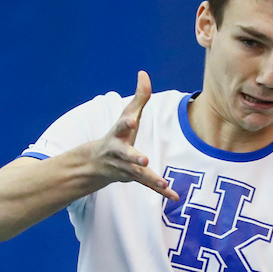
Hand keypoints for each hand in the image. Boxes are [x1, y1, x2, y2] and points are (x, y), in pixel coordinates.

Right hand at [89, 71, 178, 200]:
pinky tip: (175, 197)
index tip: (131, 120)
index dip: (126, 123)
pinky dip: (162, 193)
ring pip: (138, 175)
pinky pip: (149, 187)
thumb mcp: (127, 114)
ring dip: (151, 179)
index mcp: (118, 135)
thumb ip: (139, 96)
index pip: (121, 127)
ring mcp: (126, 168)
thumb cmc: (119, 134)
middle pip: (127, 155)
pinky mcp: (134, 179)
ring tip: (163, 183)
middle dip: (134, 157)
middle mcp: (120, 153)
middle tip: (143, 160)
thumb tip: (144, 73)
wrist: (97, 163)